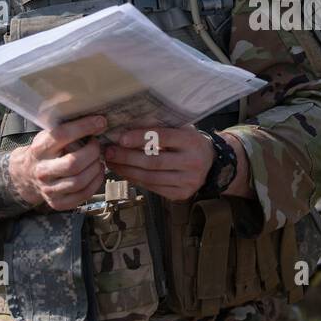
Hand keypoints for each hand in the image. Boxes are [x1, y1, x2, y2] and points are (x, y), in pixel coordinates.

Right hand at [8, 114, 106, 210]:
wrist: (26, 175)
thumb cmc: (45, 151)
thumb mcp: (48, 135)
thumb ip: (66, 128)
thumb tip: (96, 119)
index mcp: (39, 149)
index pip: (62, 135)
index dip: (84, 127)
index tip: (100, 122)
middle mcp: (42, 171)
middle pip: (74, 163)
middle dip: (93, 152)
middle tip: (98, 145)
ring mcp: (49, 190)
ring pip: (80, 181)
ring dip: (96, 168)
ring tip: (98, 159)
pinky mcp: (57, 203)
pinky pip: (83, 194)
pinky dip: (96, 182)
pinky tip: (96, 172)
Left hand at [105, 125, 228, 200]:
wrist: (211, 163)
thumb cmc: (188, 142)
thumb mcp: (180, 129)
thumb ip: (160, 127)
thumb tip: (126, 125)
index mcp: (191, 141)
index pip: (163, 137)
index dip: (140, 137)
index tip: (120, 138)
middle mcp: (192, 162)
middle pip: (153, 161)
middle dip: (127, 157)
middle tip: (108, 151)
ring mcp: (188, 181)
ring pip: (150, 177)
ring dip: (126, 170)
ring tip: (111, 162)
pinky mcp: (181, 194)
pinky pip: (153, 188)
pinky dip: (135, 180)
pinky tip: (124, 172)